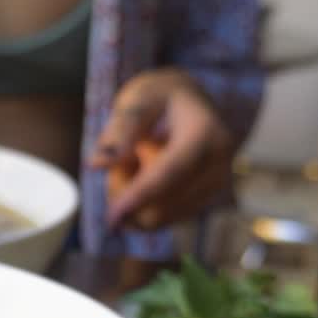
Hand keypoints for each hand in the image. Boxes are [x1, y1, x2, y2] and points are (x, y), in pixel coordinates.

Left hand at [89, 69, 235, 229]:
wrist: (190, 104)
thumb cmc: (160, 97)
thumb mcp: (139, 97)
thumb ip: (121, 128)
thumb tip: (97, 163)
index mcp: (206, 133)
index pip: (170, 173)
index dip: (139, 196)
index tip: (112, 217)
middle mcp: (219, 165)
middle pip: (162, 204)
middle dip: (127, 193)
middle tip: (118, 159)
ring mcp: (216, 187)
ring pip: (158, 217)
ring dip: (132, 199)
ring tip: (133, 161)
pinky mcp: (205, 202)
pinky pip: (161, 219)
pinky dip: (141, 205)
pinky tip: (142, 176)